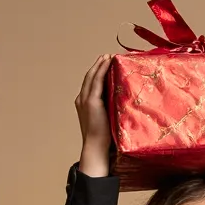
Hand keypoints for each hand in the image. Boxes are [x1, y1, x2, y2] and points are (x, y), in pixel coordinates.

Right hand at [76, 54, 112, 176]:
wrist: (96, 148)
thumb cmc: (104, 139)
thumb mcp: (106, 120)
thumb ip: (110, 110)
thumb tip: (122, 104)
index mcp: (83, 103)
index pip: (90, 84)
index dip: (97, 72)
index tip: (105, 64)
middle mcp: (81, 99)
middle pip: (89, 77)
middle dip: (98, 65)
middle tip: (107, 56)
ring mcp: (85, 99)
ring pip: (92, 76)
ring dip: (100, 64)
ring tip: (108, 56)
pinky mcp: (92, 100)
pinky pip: (97, 79)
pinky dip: (102, 69)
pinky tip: (108, 62)